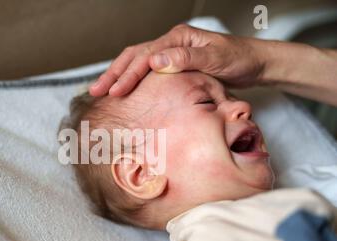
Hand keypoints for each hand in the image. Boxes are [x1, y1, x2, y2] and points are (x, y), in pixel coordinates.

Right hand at [89, 24, 265, 96]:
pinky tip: (123, 89)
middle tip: (97, 91)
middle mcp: (171, 43)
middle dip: (114, 74)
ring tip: (101, 90)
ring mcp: (171, 52)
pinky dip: (131, 79)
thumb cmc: (238, 60)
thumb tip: (154, 60)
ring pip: (136, 61)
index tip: (115, 91)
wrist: (254, 64)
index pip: (146, 56)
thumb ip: (186, 59)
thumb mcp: (216, 59)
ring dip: (118, 76)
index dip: (128, 74)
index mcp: (178, 38)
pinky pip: (146, 70)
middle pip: (134, 56)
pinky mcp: (173, 64)